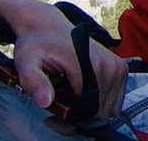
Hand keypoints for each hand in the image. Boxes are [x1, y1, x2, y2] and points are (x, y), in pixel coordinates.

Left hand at [0, 0, 128, 119]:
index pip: (90, 111)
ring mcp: (118, 67)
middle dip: (80, 118)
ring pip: (109, 109)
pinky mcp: (120, 68)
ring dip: (89, 113)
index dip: (70, 121)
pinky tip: (80, 97)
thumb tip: (45, 102)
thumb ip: (33, 81)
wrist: (48, 25)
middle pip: (101, 112)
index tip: (51, 117)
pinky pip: (114, 100)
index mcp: (91, 65)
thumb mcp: (27, 62)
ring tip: (67, 103)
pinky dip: (99, 104)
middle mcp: (111, 66)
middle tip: (57, 110)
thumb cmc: (36, 44)